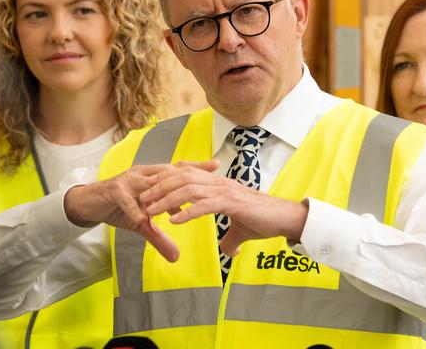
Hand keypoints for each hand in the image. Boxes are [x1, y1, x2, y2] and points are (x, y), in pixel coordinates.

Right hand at [64, 162, 216, 261]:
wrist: (89, 204)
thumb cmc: (119, 207)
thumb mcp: (142, 225)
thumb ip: (159, 238)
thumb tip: (176, 257)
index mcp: (153, 177)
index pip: (178, 170)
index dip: (196, 168)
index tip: (216, 167)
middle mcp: (144, 175)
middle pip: (169, 172)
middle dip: (188, 175)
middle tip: (207, 180)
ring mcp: (129, 181)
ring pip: (151, 185)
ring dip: (164, 193)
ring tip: (180, 205)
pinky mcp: (114, 190)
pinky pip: (127, 200)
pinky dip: (135, 209)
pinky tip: (144, 219)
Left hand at [141, 164, 308, 256]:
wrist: (285, 218)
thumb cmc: (265, 221)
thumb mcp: (241, 230)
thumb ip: (231, 238)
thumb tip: (227, 250)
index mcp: (218, 184)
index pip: (186, 175)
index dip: (166, 180)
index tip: (149, 189)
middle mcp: (219, 183)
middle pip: (182, 178)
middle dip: (159, 187)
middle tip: (141, 197)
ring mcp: (225, 192)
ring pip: (189, 189)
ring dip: (167, 199)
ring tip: (151, 210)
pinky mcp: (231, 203)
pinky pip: (204, 206)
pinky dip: (186, 213)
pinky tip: (173, 222)